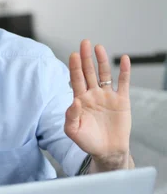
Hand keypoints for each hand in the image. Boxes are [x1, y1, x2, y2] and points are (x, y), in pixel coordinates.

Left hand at [65, 40, 130, 164]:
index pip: (76, 80)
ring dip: (101, 61)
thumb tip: (74, 101)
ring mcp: (107, 96)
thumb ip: (70, 116)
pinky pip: (123, 83)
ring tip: (98, 47)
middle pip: (89, 72)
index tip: (73, 54)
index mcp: (80, 100)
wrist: (106, 151)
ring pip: (104, 74)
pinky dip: (124, 71)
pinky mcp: (122, 100)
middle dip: (86, 58)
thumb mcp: (73, 131)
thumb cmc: (87, 141)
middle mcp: (93, 95)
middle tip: (84, 43)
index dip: (74, 67)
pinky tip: (124, 59)